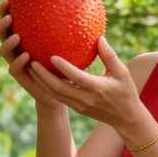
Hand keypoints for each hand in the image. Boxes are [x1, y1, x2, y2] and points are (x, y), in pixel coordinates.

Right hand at [0, 0, 61, 107]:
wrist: (63, 89)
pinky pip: (15, 68)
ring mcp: (17, 62)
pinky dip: (18, 61)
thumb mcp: (70, 43)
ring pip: (3, 51)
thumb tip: (87, 5)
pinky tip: (26, 56)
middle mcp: (17, 48)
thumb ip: (71, 27)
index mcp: (25, 36)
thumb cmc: (67, 62)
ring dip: (8, 42)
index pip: (12, 19)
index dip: (6, 9)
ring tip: (17, 36)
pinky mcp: (21, 77)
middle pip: (1, 32)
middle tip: (9, 16)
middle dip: (2, 23)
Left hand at [29, 37, 145, 130]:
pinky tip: (42, 77)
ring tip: (31, 68)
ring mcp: (80, 106)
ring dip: (42, 82)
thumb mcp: (122, 72)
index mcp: (97, 88)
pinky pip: (59, 98)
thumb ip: (109, 56)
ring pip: (55, 94)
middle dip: (43, 76)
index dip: (63, 68)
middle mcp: (86, 98)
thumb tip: (99, 38)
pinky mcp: (77, 109)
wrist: (126, 118)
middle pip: (59, 88)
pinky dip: (49, 88)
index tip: (51, 56)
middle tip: (32, 62)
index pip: (76, 77)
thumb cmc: (126, 92)